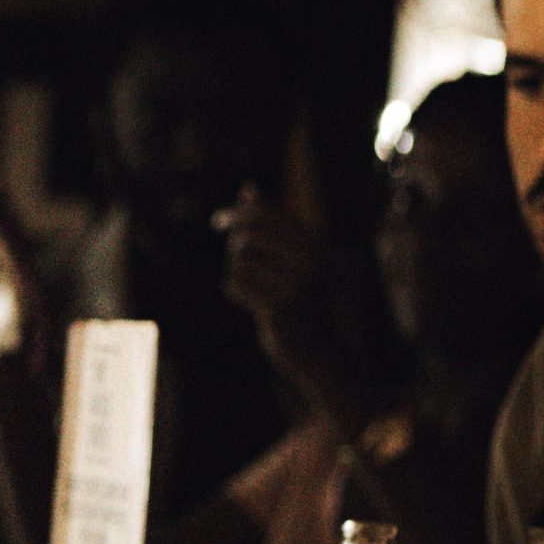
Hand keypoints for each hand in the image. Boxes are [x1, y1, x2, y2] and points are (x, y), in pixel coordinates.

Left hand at [214, 185, 366, 407]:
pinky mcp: (280, 308)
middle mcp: (311, 262)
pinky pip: (235, 285)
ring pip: (238, 261)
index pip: (269, 215)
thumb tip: (248, 188)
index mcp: (317, 248)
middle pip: (249, 235)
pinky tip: (256, 306)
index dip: (239, 213)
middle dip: (234, 246)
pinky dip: (237, 293)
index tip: (218, 220)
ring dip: (238, 274)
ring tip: (257, 290)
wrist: (325, 354)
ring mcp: (296, 285)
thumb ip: (272, 227)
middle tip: (239, 264)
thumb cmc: (304, 303)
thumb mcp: (294, 261)